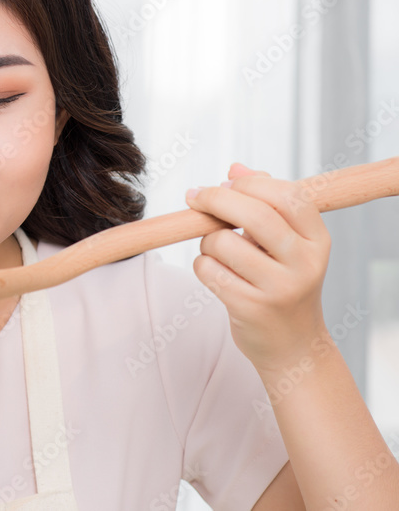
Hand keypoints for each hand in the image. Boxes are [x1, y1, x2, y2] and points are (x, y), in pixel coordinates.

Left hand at [184, 162, 331, 372]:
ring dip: (207, 240)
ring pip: (222, 242)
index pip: (287, 196)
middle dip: (216, 199)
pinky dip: (202, 265)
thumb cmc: (282, 283)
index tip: (223, 182)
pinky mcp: (251, 308)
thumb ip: (265, 203)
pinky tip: (216, 273)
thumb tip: (235, 167)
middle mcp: (305, 264)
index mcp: (318, 241)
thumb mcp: (286, 244)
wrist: (292, 345)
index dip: (250, 183)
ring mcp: (280, 288)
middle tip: (195, 197)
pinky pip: (208, 270)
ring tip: (217, 251)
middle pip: (254, 214)